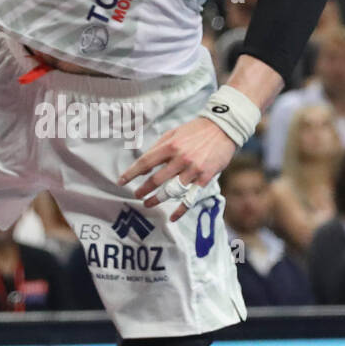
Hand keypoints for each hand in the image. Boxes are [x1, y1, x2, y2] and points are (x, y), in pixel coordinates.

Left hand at [118, 117, 235, 222]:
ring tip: (148, 203)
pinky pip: (190, 197)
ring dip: (157, 199)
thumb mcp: (174, 133)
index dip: (131, 173)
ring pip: (171, 190)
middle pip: (156, 180)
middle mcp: (181, 158)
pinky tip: (172, 217)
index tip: (121, 181)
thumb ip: (158, 148)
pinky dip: (181, 209)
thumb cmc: (195, 130)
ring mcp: (193, 170)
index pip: (146, 162)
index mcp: (170, 146)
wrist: (223, 128)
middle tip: (137, 195)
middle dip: (143, 190)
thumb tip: (144, 164)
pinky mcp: (205, 178)